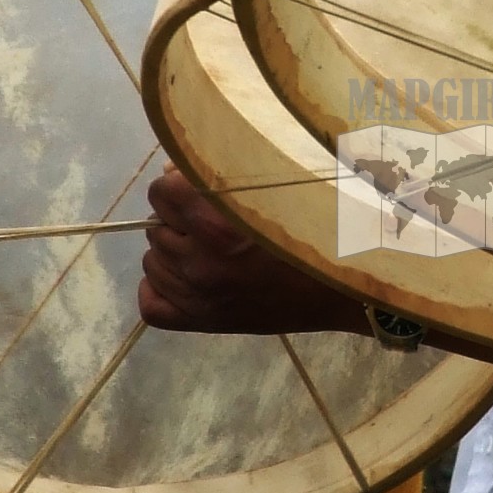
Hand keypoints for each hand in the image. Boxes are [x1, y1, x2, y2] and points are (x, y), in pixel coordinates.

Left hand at [139, 167, 366, 334]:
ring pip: (152, 262)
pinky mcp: (202, 323)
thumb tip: (172, 169)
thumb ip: (223, 174)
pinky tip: (182, 276)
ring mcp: (199, 297)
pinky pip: (152, 305)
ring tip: (203, 249)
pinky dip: (159, 287)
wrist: (340, 289)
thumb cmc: (314, 231)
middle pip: (155, 226)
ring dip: (171, 251)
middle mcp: (202, 263)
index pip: (161, 192)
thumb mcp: (276, 189)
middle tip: (210, 221)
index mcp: (220, 227)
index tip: (198, 190)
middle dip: (176, 218)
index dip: (177, 185)